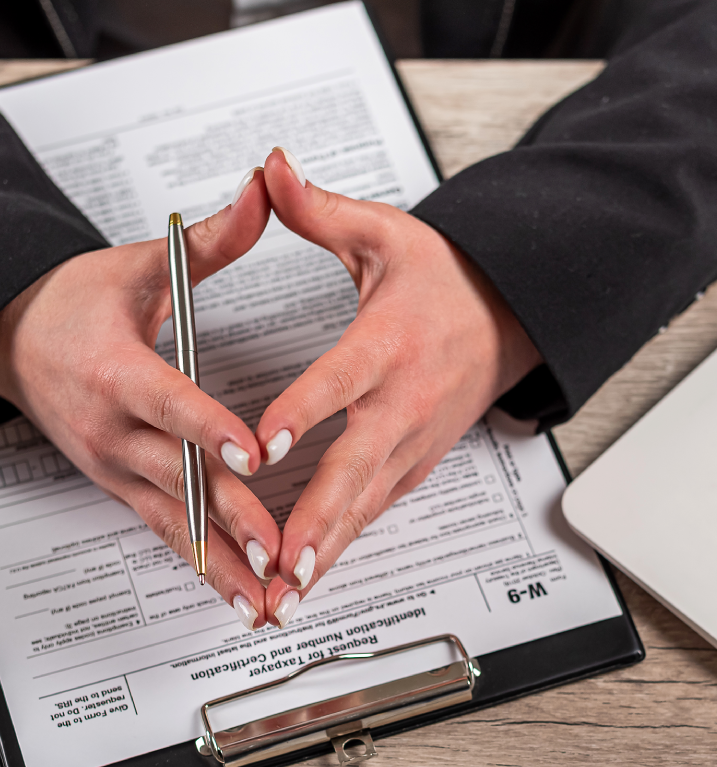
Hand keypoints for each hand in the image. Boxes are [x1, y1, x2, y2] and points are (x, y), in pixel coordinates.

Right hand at [0, 169, 278, 630]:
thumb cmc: (72, 305)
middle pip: (178, 478)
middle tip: (276, 551)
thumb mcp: (137, 266)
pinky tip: (237, 597)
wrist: (11, 341)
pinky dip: (204, 568)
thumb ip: (208, 239)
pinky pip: (165, 533)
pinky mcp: (118, 488)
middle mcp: (111, 431)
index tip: (251, 454)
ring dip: (221, 564)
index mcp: (114, 372)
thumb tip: (264, 188)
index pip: (168, 404)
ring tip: (264, 600)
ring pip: (174, 521)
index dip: (209, 429)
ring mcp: (113, 468)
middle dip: (230, 518)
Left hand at [255, 147, 542, 627]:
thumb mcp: (383, 236)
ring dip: (324, 553)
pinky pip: (368, 515)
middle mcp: (402, 404)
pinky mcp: (408, 471)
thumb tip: (271, 170)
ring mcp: (409, 446)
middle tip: (280, 561)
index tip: (262, 444)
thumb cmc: (439, 282)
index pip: (340, 380)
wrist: (505, 319)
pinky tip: (303, 584)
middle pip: (355, 467)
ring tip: (285, 595)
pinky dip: (336, 551)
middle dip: (316, 519)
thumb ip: (319, 211)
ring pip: (363, 506)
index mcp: (389, 344)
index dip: (301, 413)